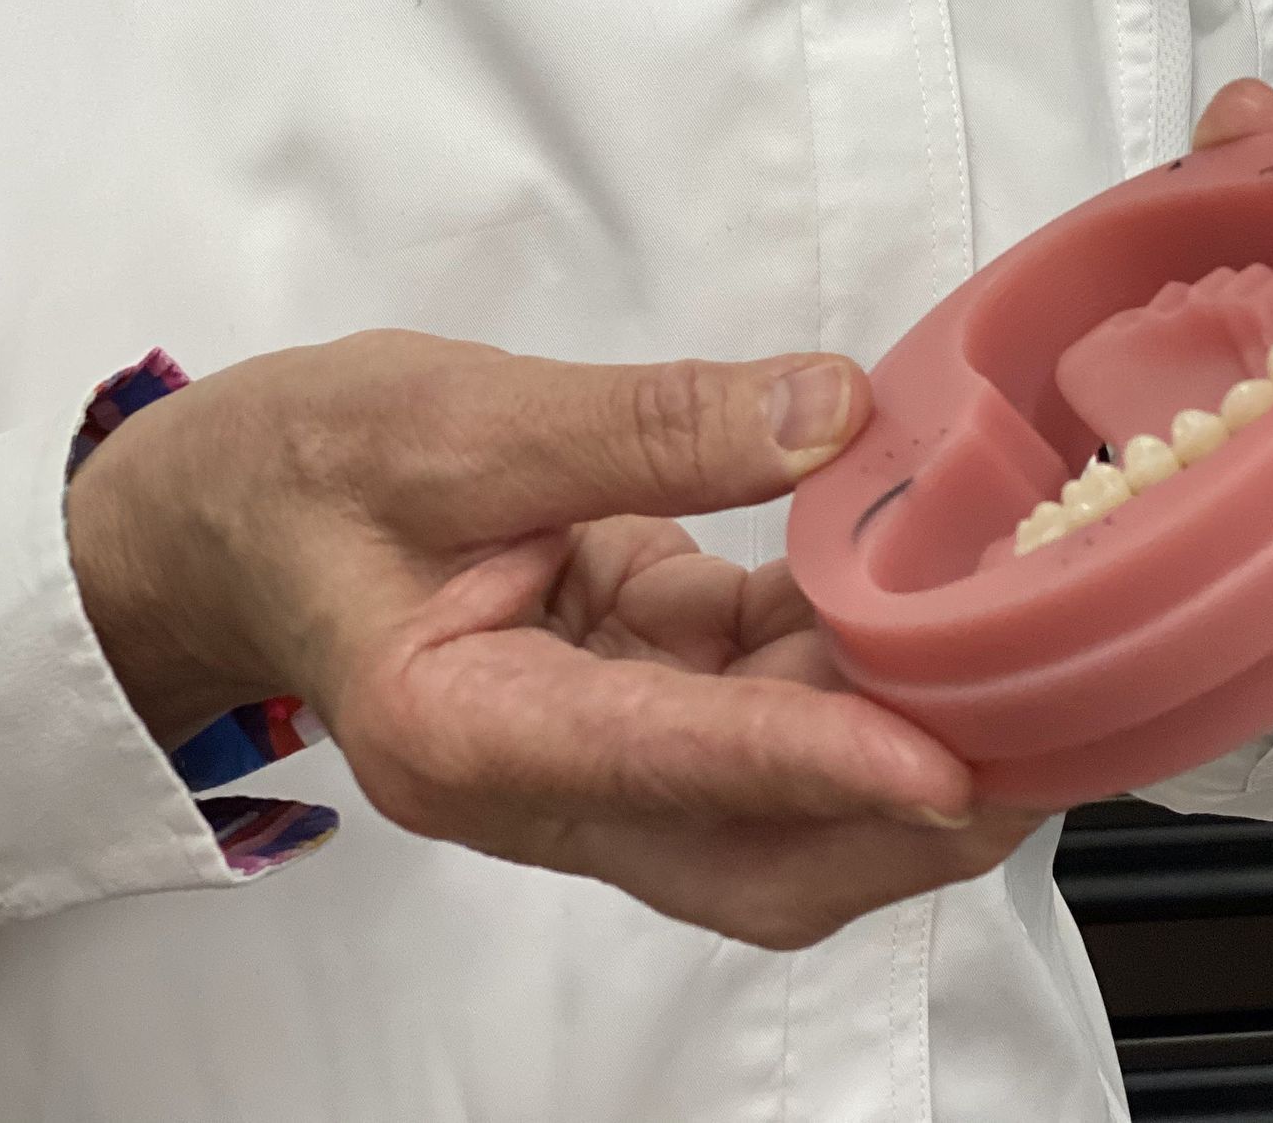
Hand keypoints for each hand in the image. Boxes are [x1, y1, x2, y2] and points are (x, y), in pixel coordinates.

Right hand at [66, 331, 1041, 947]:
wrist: (223, 520)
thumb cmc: (294, 470)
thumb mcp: (449, 418)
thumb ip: (645, 422)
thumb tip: (833, 416)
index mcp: (460, 730)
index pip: (663, 763)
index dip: (809, 765)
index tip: (944, 762)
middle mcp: (535, 781)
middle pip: (749, 857)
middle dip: (904, 820)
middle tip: (1050, 742)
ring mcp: (584, 760)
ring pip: (772, 807)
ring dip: (895, 749)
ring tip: (1025, 671)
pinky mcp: (622, 709)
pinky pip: (754, 714)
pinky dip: (843, 672)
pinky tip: (918, 599)